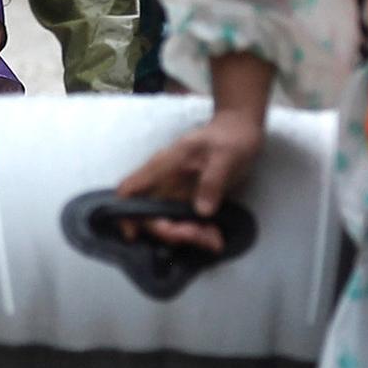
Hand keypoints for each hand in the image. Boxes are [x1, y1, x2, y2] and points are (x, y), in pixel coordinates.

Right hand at [114, 52, 273, 252]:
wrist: (241, 128)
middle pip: (151, 215)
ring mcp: (176, 191)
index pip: (130, 189)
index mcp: (164, 166)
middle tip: (202, 236)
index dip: (125, 213)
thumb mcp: (225, 155)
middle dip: (172, 232)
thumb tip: (202, 211)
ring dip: (189, 236)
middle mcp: (164, 181)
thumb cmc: (230, 137)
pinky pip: (186, 220)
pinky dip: (199, 232)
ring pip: (170, 221)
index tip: (136, 235)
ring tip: (215, 239)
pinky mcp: (189, 198)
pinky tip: (216, 235)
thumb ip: (213, 181)